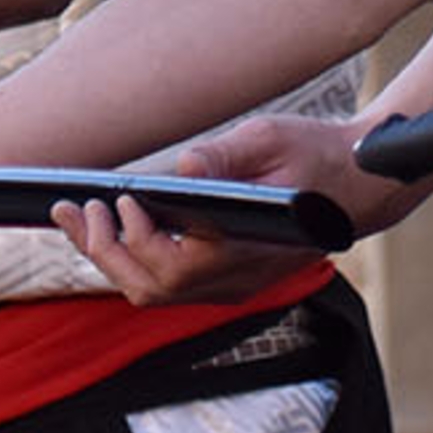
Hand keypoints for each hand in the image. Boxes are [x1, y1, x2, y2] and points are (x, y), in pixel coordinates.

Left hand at [56, 115, 402, 305]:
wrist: (359, 186)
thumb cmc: (317, 156)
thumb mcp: (271, 140)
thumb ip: (224, 156)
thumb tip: (183, 168)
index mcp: (247, 248)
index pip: (174, 267)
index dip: (136, 238)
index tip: (118, 198)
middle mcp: (236, 279)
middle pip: (150, 289)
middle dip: (103, 251)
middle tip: (73, 209)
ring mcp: (231, 286)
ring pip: (154, 292)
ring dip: (111, 256)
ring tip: (77, 216)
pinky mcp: (228, 280)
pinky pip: (169, 283)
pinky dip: (134, 258)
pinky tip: (113, 224)